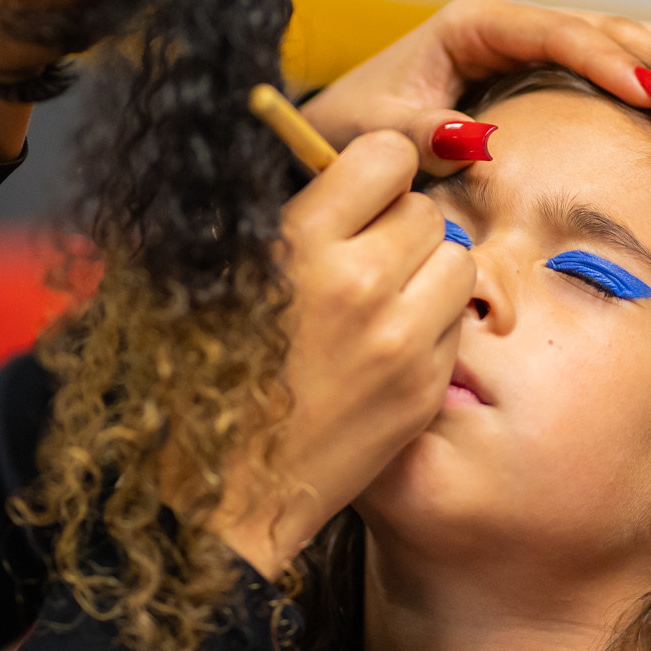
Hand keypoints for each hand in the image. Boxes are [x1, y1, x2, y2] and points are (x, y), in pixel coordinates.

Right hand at [207, 130, 473, 578]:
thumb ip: (278, 210)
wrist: (217, 496)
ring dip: (424, 271)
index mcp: (299, 244)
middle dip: (395, 224)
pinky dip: (428, 325)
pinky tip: (379, 349)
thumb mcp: (212, 273)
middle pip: (425, 210)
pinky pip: (454, 323)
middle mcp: (361, 287)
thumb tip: (319, 154)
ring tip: (376, 300)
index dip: (373, 170)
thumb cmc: (195, 375)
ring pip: (456, 260)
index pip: (387, 155)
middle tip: (356, 255)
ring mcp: (401, 343)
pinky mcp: (425, 389)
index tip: (354, 192)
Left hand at [298, 0, 650, 173]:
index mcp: (478, 24)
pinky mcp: (554, 68)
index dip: (615, 68)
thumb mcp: (375, 134)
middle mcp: (517, 23)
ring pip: (636, 40)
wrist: (340, 130)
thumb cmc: (351, 131)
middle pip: (616, 31)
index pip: (563, 37)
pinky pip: (629, 65)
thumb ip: (422, 136)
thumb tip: (481, 141)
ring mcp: (540, 42)